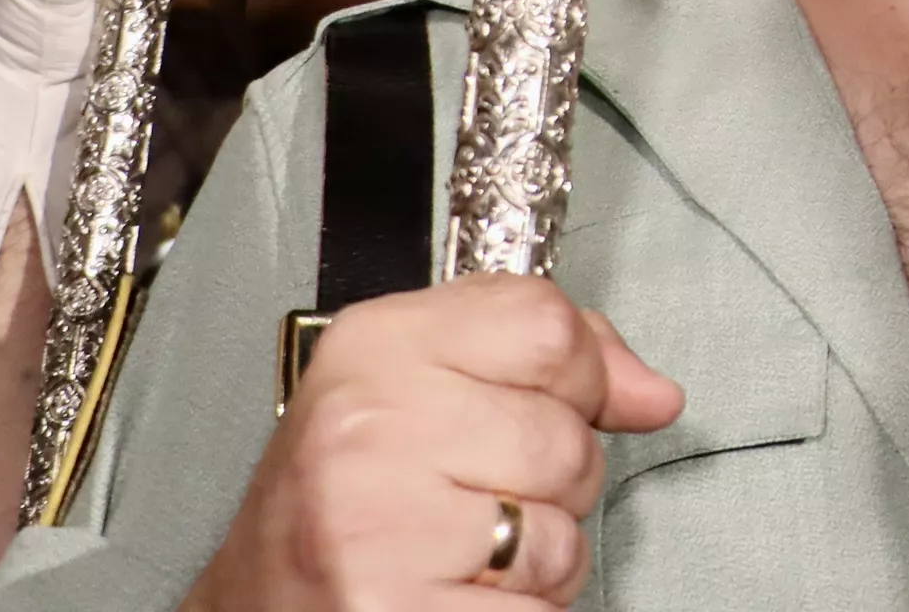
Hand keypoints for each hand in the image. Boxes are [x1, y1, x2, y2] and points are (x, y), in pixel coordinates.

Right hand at [188, 277, 683, 610]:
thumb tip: (651, 391)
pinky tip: (458, 594)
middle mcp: (367, 429)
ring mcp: (377, 525)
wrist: (257, 603)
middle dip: (552, 480)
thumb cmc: (341, 498)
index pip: (548, 325)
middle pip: (567, 436)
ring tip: (463, 550)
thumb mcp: (416, 384)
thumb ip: (541, 359)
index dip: (578, 374)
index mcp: (375, 349)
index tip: (550, 401)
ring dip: (535, 558)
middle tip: (479, 495)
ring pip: (561, 535)